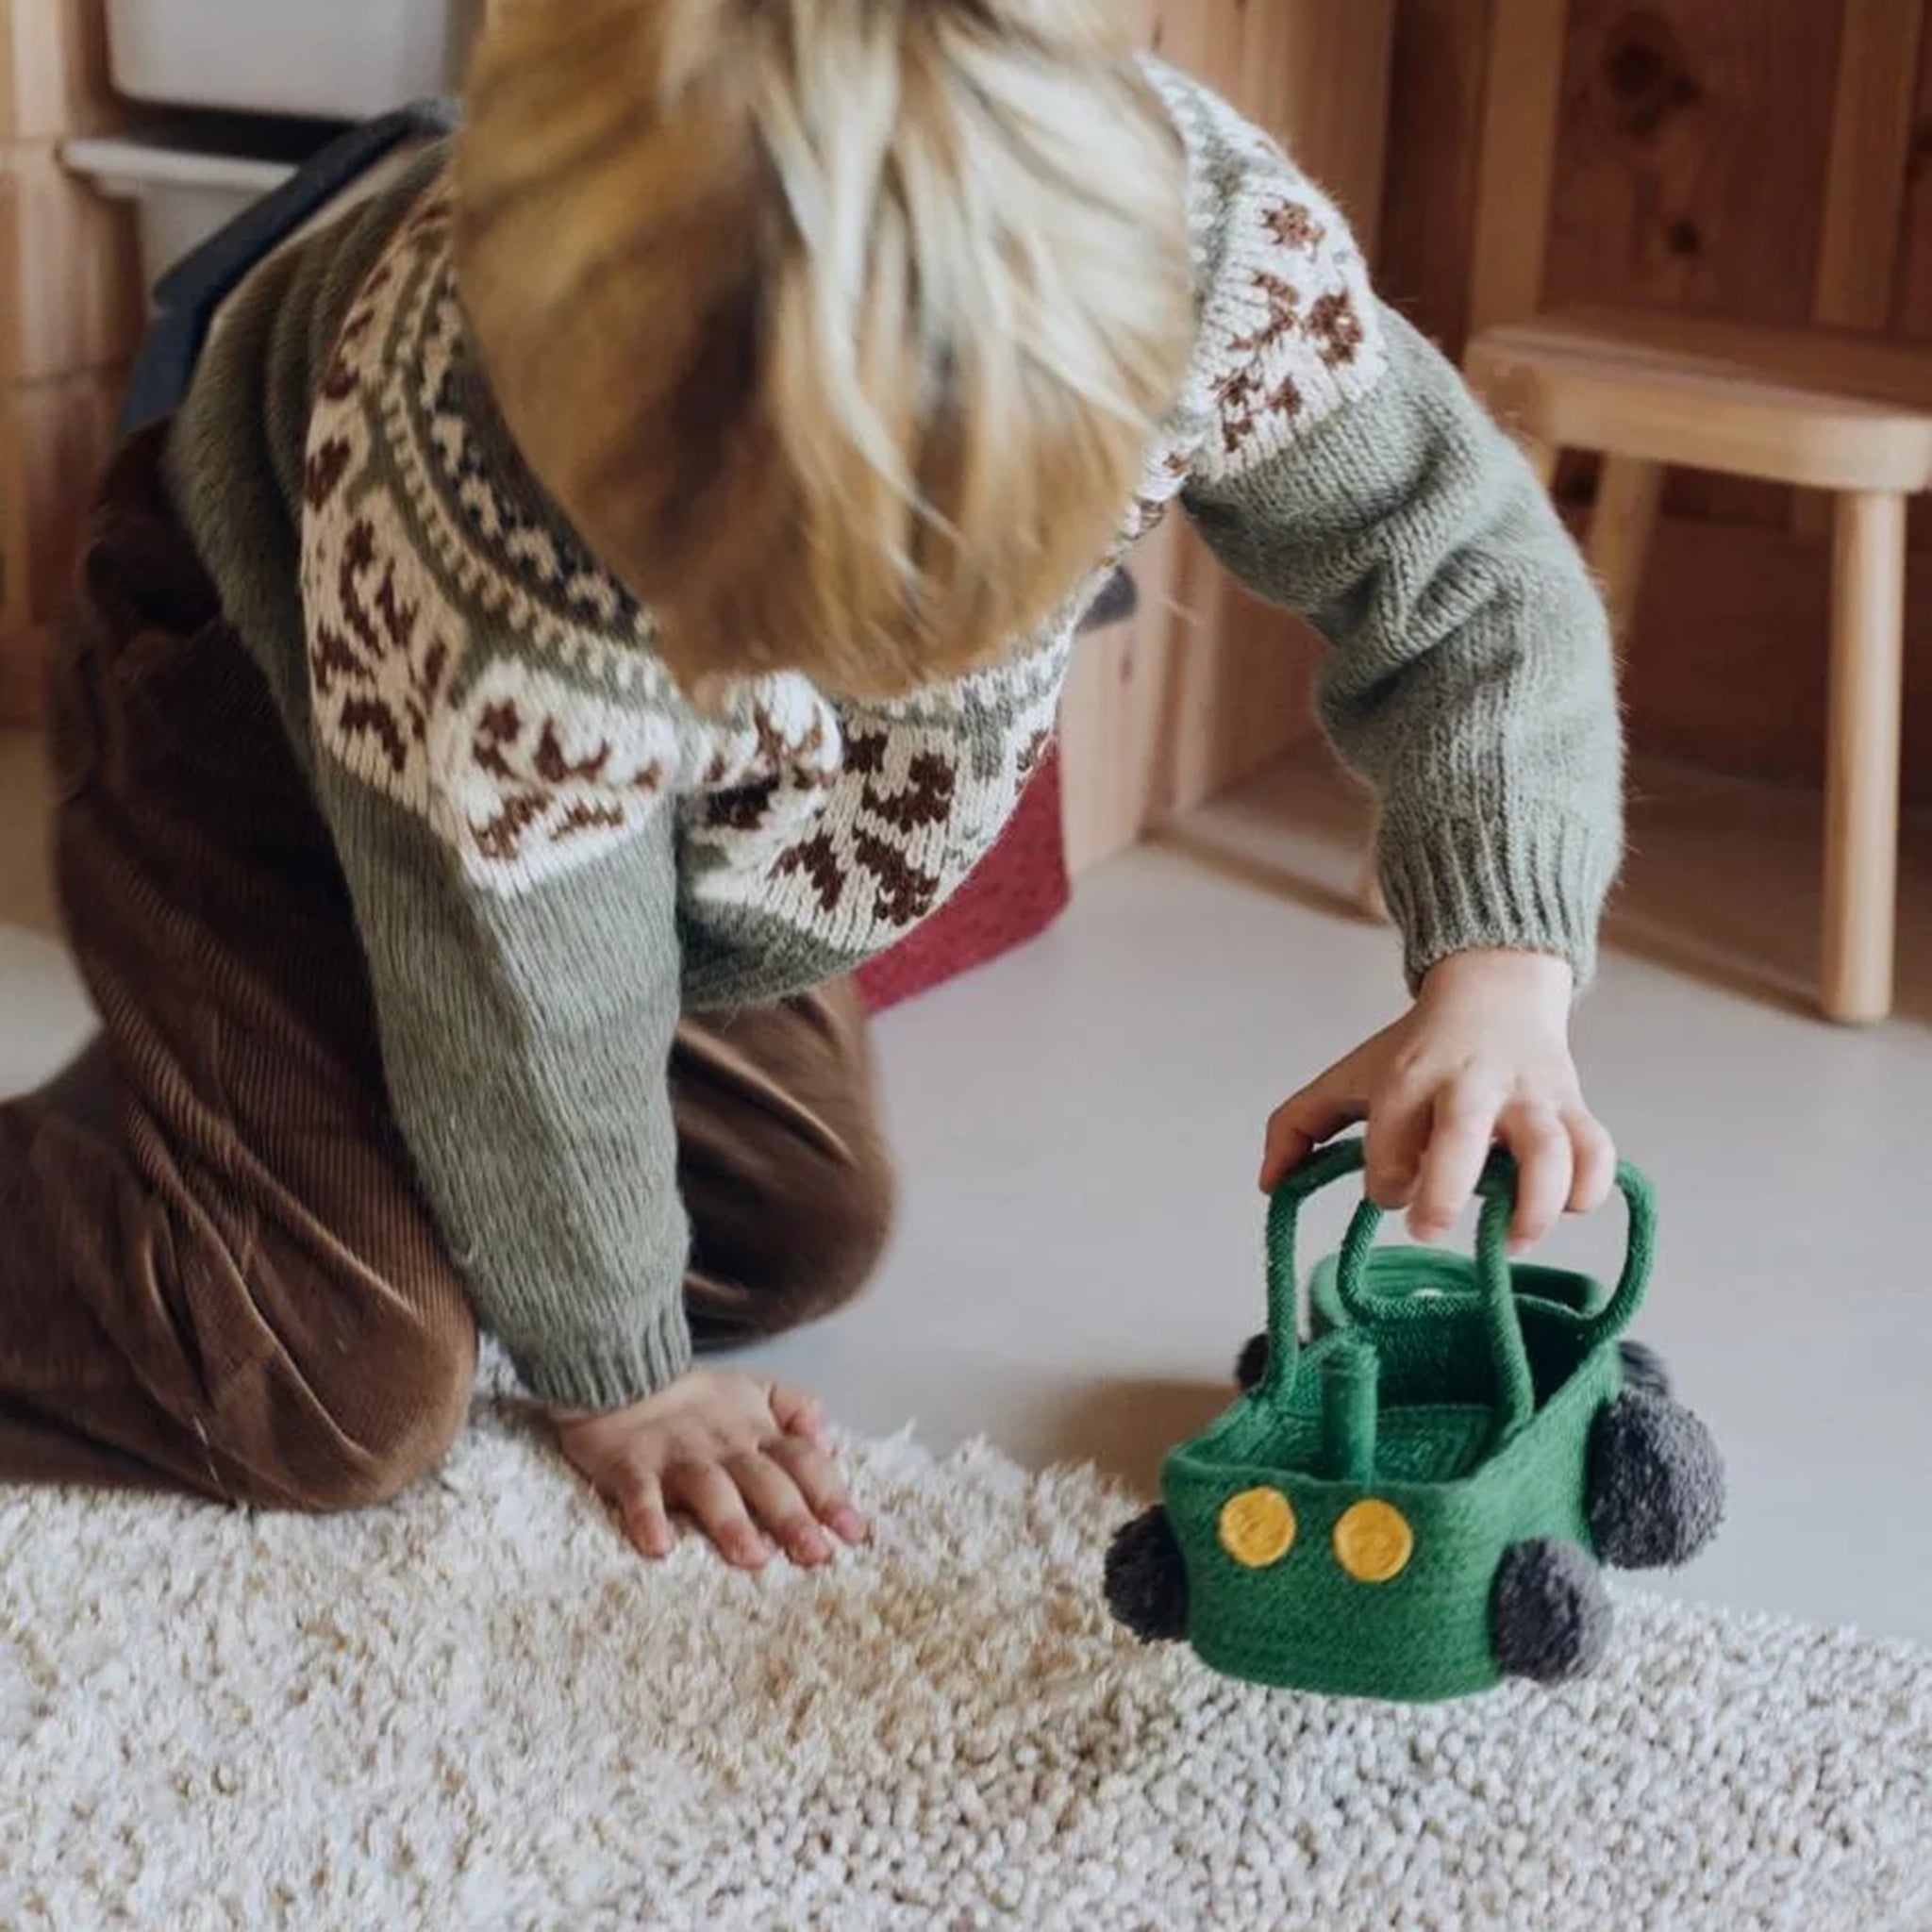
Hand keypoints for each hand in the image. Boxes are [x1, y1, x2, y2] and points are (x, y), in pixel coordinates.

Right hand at [551, 1369, 866, 1569]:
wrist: (621, 1368)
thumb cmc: (693, 1397)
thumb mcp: (753, 1390)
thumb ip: (795, 1408)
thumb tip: (828, 1441)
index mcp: (756, 1431)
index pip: (802, 1461)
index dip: (829, 1494)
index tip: (855, 1533)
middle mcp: (724, 1445)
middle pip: (764, 1480)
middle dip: (792, 1516)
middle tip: (816, 1554)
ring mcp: (677, 1456)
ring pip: (709, 1489)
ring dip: (731, 1522)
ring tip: (753, 1558)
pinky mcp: (631, 1465)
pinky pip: (640, 1493)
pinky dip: (648, 1518)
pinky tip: (658, 1546)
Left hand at [1259, 950, 1615, 1250]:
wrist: (1494, 991)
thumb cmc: (1413, 1051)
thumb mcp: (1348, 1075)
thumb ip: (1298, 1125)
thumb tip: (1268, 1183)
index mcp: (1409, 1077)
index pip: (1390, 1137)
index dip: (1385, 1179)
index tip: (1388, 1190)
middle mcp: (1472, 1084)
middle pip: (1463, 1136)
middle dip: (1444, 1192)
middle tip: (1429, 1227)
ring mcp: (1529, 1096)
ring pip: (1548, 1149)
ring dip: (1532, 1206)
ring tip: (1508, 1240)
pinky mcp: (1575, 1106)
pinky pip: (1597, 1152)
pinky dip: (1589, 1189)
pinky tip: (1563, 1208)